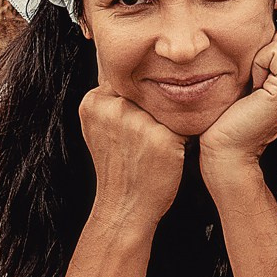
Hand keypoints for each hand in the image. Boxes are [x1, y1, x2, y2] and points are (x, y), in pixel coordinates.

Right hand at [78, 87, 187, 224]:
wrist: (125, 205)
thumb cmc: (117, 165)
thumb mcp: (100, 128)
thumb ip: (109, 100)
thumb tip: (132, 72)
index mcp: (94, 102)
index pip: (125, 81)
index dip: (135, 100)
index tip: (135, 121)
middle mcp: (115, 107)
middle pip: (147, 93)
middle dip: (152, 110)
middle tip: (148, 136)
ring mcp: (138, 121)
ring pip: (165, 106)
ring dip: (168, 121)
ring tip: (159, 145)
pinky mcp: (163, 136)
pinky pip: (182, 123)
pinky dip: (182, 136)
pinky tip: (173, 152)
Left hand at [196, 26, 276, 166]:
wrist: (227, 151)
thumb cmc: (232, 118)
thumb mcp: (257, 82)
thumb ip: (271, 59)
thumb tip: (271, 27)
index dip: (267, 52)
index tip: (256, 83)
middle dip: (265, 53)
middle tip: (255, 87)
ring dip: (261, 59)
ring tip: (254, 89)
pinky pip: (275, 51)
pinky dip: (258, 64)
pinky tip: (254, 90)